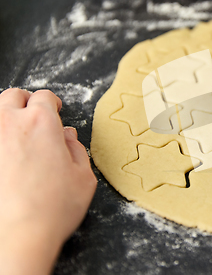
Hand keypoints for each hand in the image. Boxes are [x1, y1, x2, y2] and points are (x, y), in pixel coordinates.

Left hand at [0, 89, 96, 274]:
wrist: (18, 235)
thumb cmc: (53, 208)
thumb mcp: (83, 177)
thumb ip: (76, 150)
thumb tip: (67, 137)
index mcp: (41, 123)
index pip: (44, 97)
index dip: (52, 103)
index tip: (54, 111)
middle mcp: (9, 123)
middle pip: (12, 96)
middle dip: (24, 103)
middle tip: (32, 116)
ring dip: (5, 117)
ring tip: (13, 134)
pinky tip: (4, 155)